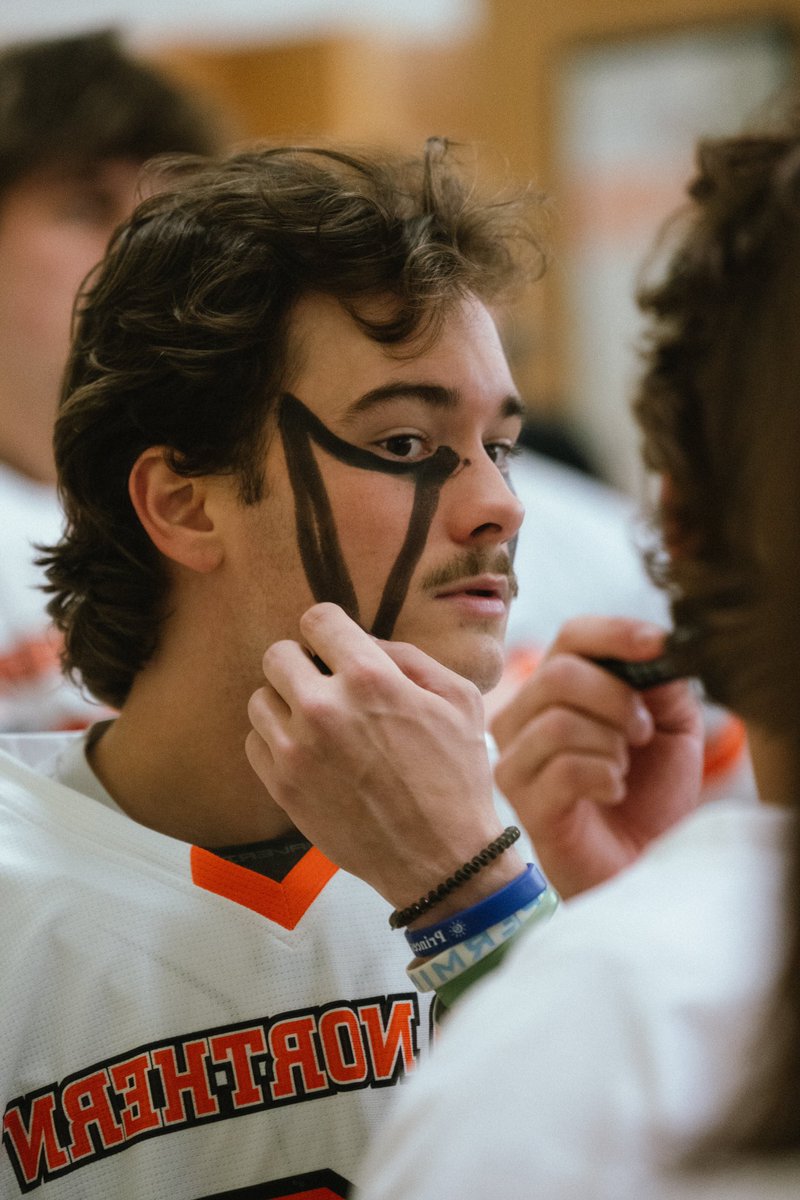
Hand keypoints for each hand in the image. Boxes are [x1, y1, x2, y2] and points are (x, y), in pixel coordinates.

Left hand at [246, 603, 524, 913]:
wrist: (442, 861)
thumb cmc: (457, 778)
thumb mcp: (459, 700)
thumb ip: (409, 659)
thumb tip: (366, 643)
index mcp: (370, 678)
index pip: (317, 620)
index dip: (329, 629)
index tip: (337, 645)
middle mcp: (323, 708)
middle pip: (276, 654)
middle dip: (303, 662)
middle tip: (326, 684)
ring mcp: (296, 750)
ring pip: (259, 698)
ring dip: (285, 703)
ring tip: (316, 721)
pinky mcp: (282, 788)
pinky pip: (254, 742)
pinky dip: (275, 741)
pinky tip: (308, 752)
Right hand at [490, 616, 704, 898]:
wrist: (644, 864)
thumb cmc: (649, 795)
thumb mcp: (671, 727)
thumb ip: (661, 684)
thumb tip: (653, 647)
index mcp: (557, 688)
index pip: (572, 636)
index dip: (615, 634)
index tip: (658, 645)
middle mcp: (524, 717)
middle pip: (559, 674)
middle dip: (618, 699)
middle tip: (644, 732)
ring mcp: (516, 760)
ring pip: (558, 721)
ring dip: (611, 745)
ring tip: (622, 769)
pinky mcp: (523, 802)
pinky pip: (563, 769)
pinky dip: (604, 777)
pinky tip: (612, 793)